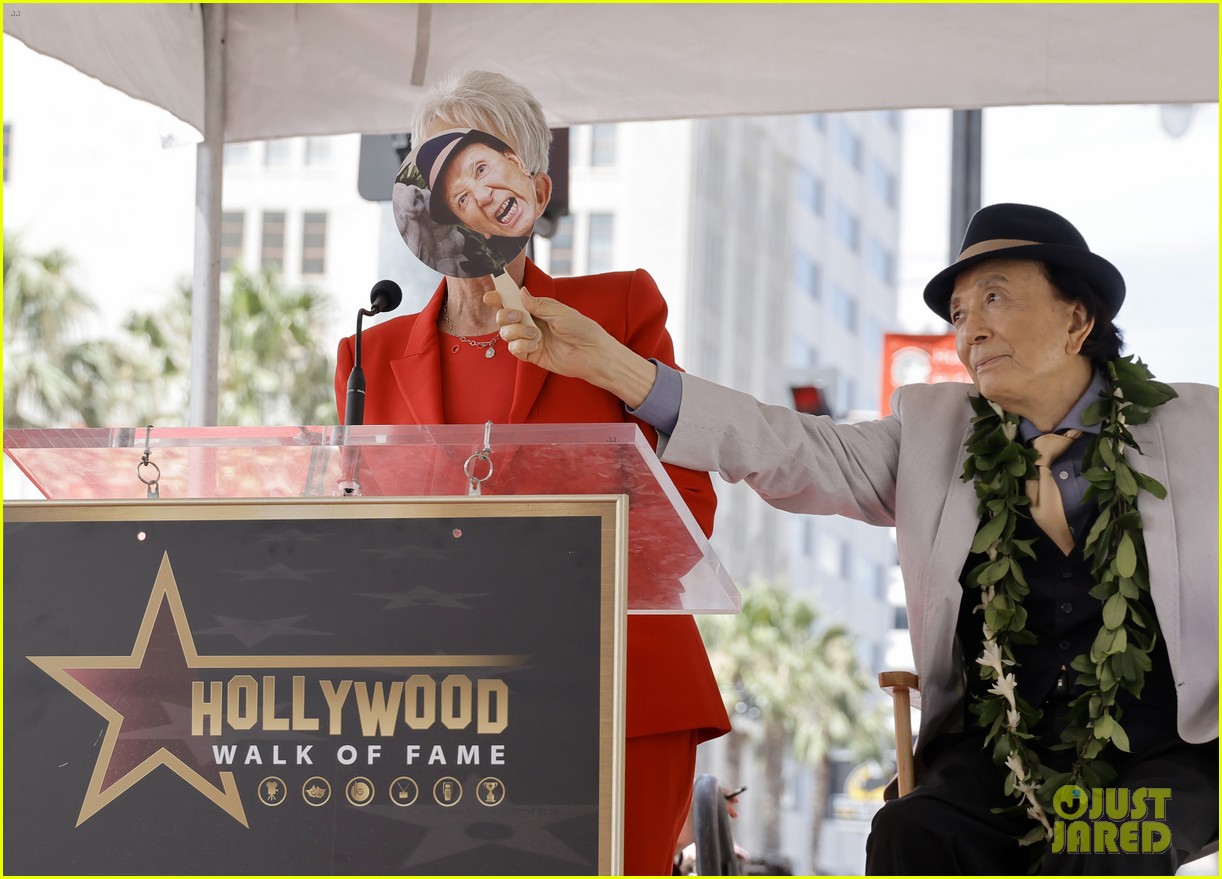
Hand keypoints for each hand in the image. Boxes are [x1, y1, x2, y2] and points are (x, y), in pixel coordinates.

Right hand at [484, 286, 656, 407]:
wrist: (593, 354)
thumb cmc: (582, 329)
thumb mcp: (560, 312)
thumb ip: (538, 305)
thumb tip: (521, 293)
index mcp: (538, 309)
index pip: (514, 301)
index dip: (500, 298)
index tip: (491, 296)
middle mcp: (531, 323)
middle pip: (504, 317)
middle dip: (505, 315)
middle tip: (517, 316)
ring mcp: (530, 339)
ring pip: (506, 334)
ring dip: (517, 332)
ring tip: (535, 335)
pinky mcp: (531, 355)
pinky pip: (514, 350)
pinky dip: (521, 346)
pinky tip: (535, 346)